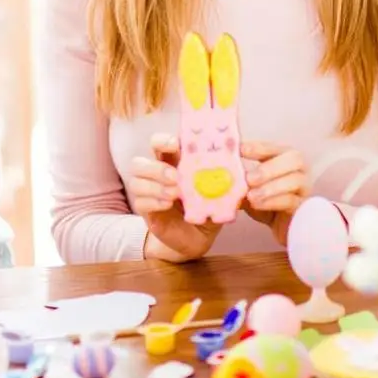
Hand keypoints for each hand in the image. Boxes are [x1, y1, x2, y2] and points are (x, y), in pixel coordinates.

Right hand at [128, 133, 220, 262]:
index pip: (158, 143)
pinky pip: (139, 202)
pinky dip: (153, 201)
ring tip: (175, 194)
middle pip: (139, 162)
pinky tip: (168, 205)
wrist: (197, 237)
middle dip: (156, 168)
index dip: (163, 140)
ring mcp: (148, 192)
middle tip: (176, 177)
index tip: (175, 144)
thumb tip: (242, 175)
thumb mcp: (217, 192)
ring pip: (135, 180)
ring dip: (155, 186)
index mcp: (173, 162)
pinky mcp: (146, 211)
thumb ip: (223, 181)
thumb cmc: (206, 207)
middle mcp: (156, 174)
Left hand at [241, 142, 309, 244]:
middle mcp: (299, 170)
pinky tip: (258, 204)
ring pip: (295, 180)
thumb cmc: (266, 203)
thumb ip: (238, 180)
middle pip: (294, 159)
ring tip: (251, 196)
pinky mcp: (305, 208)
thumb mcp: (249, 189)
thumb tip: (217, 174)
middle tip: (249, 178)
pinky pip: (293, 201)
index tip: (240, 150)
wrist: (283, 229)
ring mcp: (305, 189)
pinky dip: (273, 201)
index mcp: (284, 159)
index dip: (259, 147)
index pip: (275, 147)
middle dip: (270, 167)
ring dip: (270, 186)